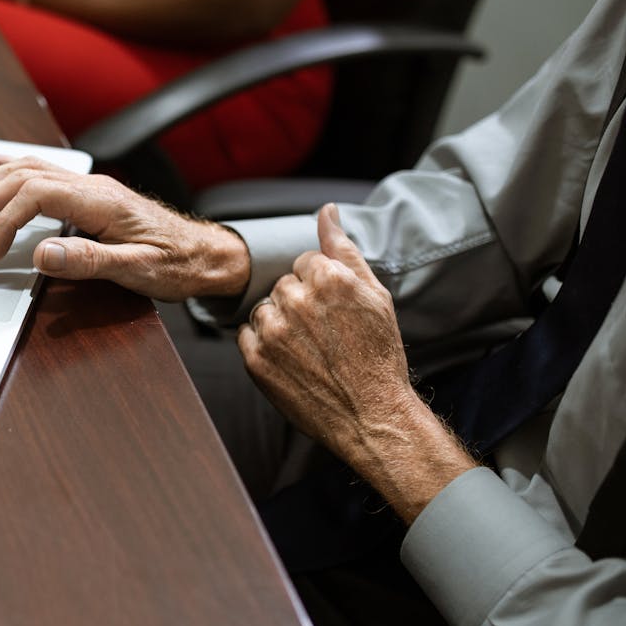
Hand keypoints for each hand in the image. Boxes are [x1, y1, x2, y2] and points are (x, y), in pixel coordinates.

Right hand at [0, 151, 249, 300]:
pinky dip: (10, 165)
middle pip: (22, 178)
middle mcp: (92, 186)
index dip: (3, 221)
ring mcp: (90, 186)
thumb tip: (41, 254)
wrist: (208, 255)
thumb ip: (88, 261)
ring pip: (27, 170)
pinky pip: (43, 170)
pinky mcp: (90, 193)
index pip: (34, 195)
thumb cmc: (177, 265)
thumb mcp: (136, 271)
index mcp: (101, 201)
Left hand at [237, 204, 473, 521]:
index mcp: (327, 277)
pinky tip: (292, 361)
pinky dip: (264, 345)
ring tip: (310, 349)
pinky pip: (247, 336)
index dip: (321, 287)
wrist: (371, 414)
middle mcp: (295, 300)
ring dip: (279, 323)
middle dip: (299, 303)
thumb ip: (343, 249)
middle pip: (282, 285)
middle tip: (325, 334)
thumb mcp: (374, 294)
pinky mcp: (255, 359)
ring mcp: (272, 331)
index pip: (304, 263)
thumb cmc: (378, 354)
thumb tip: (326, 211)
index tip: (335, 312)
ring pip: (263, 309)